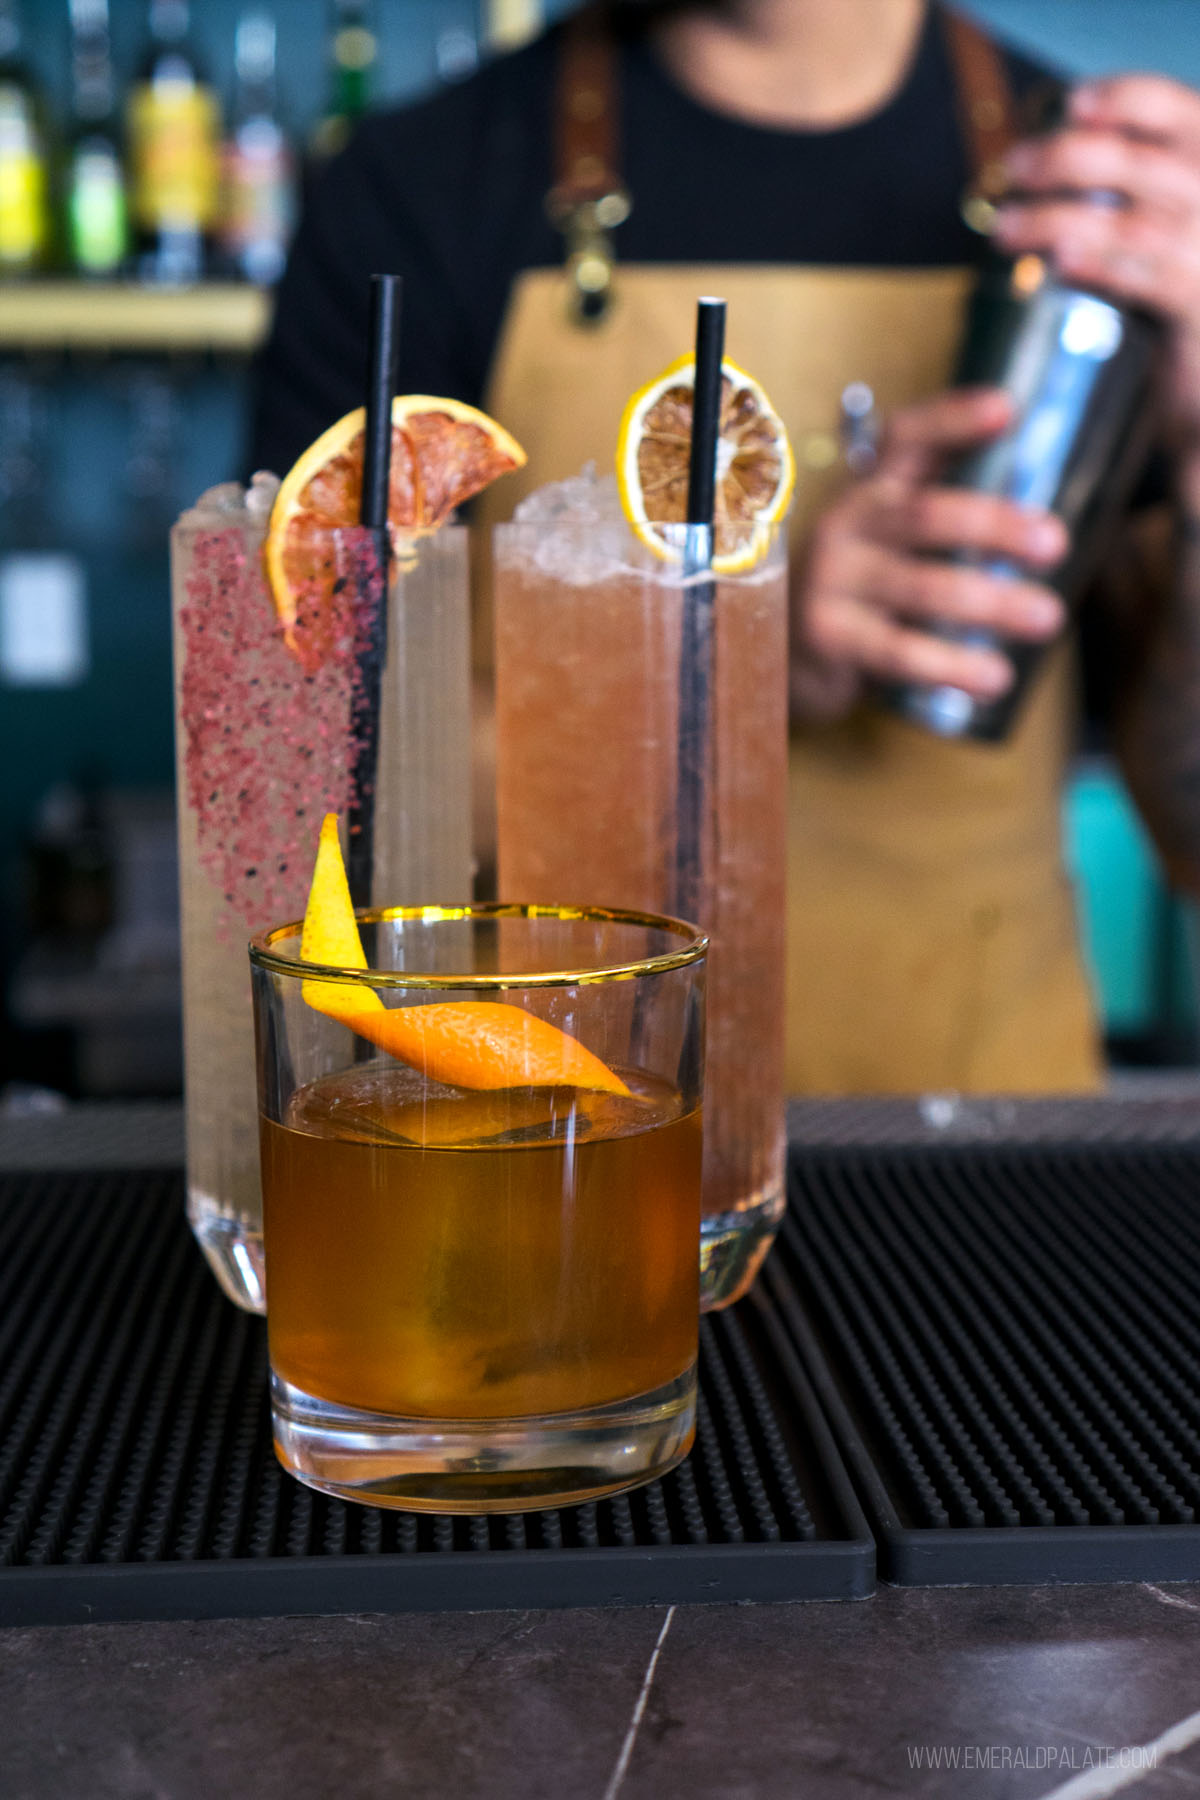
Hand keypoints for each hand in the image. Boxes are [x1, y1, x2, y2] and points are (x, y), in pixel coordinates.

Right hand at [790, 387, 1067, 724]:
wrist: (784, 651)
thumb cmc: (862, 590)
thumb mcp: (892, 542)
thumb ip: (947, 522)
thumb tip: (1043, 525)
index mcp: (873, 491)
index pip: (908, 440)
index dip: (954, 422)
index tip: (1008, 410)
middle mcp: (847, 525)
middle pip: (925, 514)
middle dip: (996, 526)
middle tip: (1054, 545)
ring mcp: (832, 581)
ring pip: (921, 587)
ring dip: (992, 603)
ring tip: (1047, 619)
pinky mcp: (828, 636)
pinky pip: (898, 651)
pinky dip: (952, 667)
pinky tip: (994, 679)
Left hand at [995, 77, 1199, 455]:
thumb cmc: (1181, 305)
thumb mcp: (1165, 236)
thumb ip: (1131, 196)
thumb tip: (1054, 161)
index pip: (1180, 111)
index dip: (1127, 98)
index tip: (1071, 103)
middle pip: (1143, 161)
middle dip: (1069, 156)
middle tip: (1013, 167)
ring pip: (1131, 221)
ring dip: (1059, 216)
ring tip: (1006, 226)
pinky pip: (1146, 278)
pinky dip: (1100, 264)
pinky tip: (1059, 261)